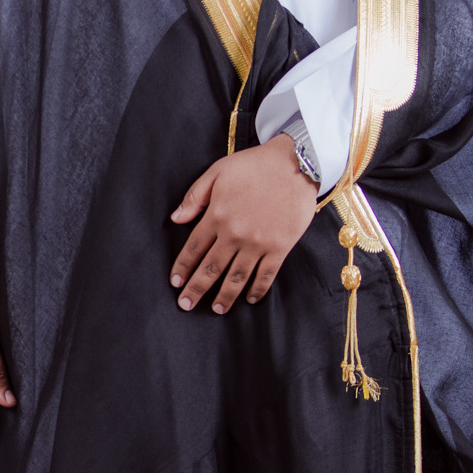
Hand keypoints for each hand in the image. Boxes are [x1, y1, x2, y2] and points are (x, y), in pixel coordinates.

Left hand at [170, 135, 317, 313]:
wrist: (296, 164)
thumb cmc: (254, 165)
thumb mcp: (217, 172)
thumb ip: (195, 197)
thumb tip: (176, 219)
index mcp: (217, 216)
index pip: (194, 248)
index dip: (183, 267)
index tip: (175, 282)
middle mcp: (235, 234)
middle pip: (211, 268)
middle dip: (196, 289)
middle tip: (185, 305)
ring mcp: (258, 243)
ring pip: (237, 277)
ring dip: (224, 296)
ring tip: (216, 309)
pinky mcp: (280, 247)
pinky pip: (266, 275)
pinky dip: (257, 289)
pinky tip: (250, 299)